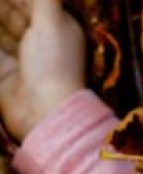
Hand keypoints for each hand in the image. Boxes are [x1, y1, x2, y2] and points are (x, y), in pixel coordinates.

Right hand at [0, 0, 84, 140]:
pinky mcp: (4, 71)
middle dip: (4, 6)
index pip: (33, 1)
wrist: (43, 113)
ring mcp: (20, 56)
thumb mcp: (51, 23)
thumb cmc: (53, 65)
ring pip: (2, 28)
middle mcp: (40, 39)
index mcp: (58, 26)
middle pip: (13, 12)